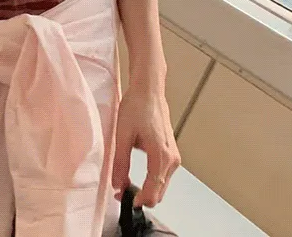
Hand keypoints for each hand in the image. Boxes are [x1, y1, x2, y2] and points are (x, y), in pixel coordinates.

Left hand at [111, 83, 180, 208]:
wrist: (148, 90)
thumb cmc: (137, 106)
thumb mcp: (123, 135)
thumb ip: (120, 163)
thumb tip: (117, 184)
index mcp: (161, 156)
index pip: (153, 192)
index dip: (138, 200)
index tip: (123, 199)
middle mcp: (172, 159)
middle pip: (159, 192)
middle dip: (141, 196)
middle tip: (121, 190)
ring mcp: (174, 156)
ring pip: (162, 185)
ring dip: (147, 188)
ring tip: (126, 180)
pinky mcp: (172, 152)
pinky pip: (163, 175)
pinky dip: (152, 179)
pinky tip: (138, 173)